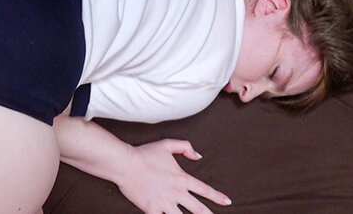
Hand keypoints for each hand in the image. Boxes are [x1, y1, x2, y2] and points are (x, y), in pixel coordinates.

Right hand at [116, 139, 230, 213]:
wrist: (125, 164)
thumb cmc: (144, 153)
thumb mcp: (167, 144)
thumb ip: (185, 147)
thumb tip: (198, 156)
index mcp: (181, 178)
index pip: (205, 190)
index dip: (218, 197)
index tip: (227, 202)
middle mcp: (176, 192)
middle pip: (198, 209)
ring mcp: (164, 202)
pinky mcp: (151, 209)